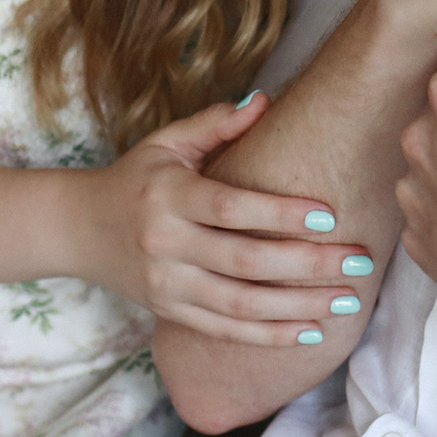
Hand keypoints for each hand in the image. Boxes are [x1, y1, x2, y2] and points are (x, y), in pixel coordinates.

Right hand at [79, 92, 373, 346]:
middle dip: (307, 266)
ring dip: (299, 307)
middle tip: (360, 263)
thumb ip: (216, 124)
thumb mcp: (166, 143)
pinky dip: (269, 335)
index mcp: (170, 195)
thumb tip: (266, 100)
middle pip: (245, 262)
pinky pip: (225, 331)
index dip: (280, 213)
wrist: (77, 229)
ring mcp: (167, 285)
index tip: (330, 215)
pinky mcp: (170, 312)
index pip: (232, 208)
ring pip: (240, 305)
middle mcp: (166, 244)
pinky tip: (311, 331)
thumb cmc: (136, 178)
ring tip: (348, 301)